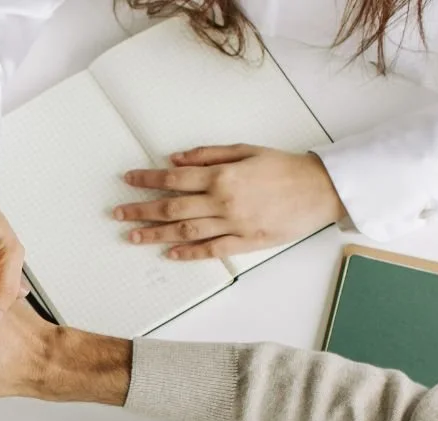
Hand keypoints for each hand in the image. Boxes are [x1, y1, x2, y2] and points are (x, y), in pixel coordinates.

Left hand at [116, 146, 345, 260]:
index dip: (147, 180)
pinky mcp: (246, 242)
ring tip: (132, 236)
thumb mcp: (245, 150)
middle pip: (172, 207)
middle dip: (141, 210)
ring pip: (186, 231)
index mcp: (222, 176)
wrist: (319, 189)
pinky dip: (188, 253)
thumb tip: (175, 160)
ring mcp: (234, 224)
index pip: (174, 179)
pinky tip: (169, 253)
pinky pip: (211, 250)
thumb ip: (208, 155)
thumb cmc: (284, 167)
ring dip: (156, 234)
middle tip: (118, 214)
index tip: (128, 180)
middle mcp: (223, 202)